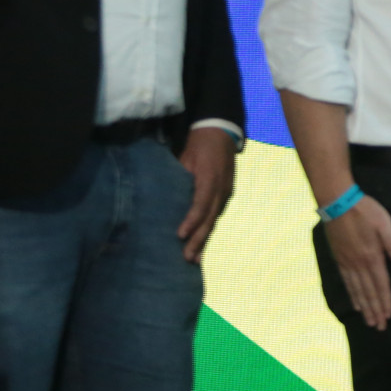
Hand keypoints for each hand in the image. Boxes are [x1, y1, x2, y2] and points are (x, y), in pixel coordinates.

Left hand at [176, 126, 236, 261]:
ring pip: (214, 220)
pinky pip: (215, 215)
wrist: (221, 132)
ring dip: (205, 239)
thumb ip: (179, 178)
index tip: (180, 235)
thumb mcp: (186, 157)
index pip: (201, 204)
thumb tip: (165, 197)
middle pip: (209, 218)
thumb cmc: (199, 143)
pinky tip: (201, 242)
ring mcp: (225, 193)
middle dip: (199, 239)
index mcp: (210, 179)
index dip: (191, 221)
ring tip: (195, 258)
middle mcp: (221, 189)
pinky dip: (207, 229)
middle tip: (188, 258)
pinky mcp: (225, 194)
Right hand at [325, 197, 390, 329]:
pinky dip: (352, 295)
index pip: (381, 284)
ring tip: (369, 321)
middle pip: (369, 292)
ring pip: (357, 290)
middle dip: (375, 311)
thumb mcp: (384, 223)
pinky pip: (346, 282)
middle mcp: (359, 264)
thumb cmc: (364, 210)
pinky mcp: (339, 258)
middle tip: (379, 327)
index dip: (385, 301)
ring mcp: (347, 262)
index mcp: (372, 256)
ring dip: (364, 307)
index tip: (388, 315)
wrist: (337, 202)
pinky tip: (355, 303)